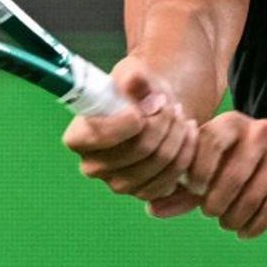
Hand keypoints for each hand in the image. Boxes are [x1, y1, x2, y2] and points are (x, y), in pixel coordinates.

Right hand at [61, 56, 197, 200]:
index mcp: (78, 138)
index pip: (99, 136)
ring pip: (159, 162)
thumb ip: (133, 76)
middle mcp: (92, 166)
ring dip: (177, 135)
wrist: (154, 110)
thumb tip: (134, 80)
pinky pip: (172, 177)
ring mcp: (117, 184)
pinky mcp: (142, 193)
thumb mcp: (133, 74)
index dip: (128, 121)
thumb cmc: (135, 91)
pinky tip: (188, 133)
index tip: (152, 102)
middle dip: (163, 122)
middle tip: (171, 105)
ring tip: (180, 115)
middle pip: (139, 149)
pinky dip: (186, 153)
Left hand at [147, 111, 266, 238]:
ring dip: (234, 218)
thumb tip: (151, 208)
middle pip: (231, 175)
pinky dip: (255, 226)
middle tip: (211, 213)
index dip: (197, 174)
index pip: (208, 145)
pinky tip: (246, 232)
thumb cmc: (235, 173)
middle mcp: (260, 130)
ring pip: (253, 194)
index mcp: (231, 123)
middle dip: (216, 202)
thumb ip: (180, 190)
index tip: (195, 191)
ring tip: (227, 224)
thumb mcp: (207, 176)